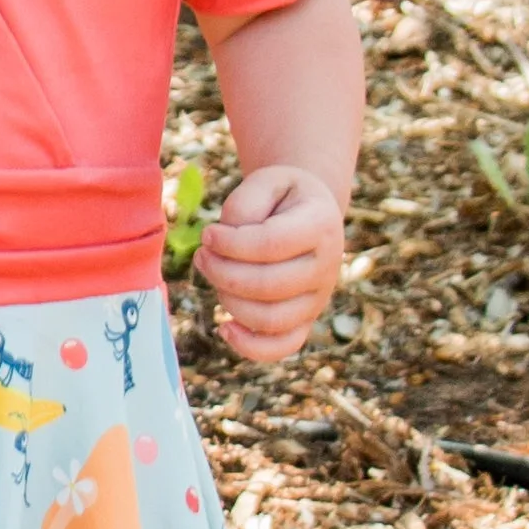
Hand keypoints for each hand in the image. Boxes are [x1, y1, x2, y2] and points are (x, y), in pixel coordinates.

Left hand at [195, 160, 347, 363]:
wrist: (309, 212)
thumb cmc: (280, 197)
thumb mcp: (264, 182)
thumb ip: (243, 206)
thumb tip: (221, 246)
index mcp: (321, 225)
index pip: (271, 244)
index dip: (230, 244)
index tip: (207, 234)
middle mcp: (326, 267)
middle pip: (268, 285)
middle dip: (222, 272)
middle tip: (202, 255)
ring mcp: (318, 298)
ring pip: (271, 319)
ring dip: (228, 301)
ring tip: (211, 275)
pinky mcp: (306, 320)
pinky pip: (283, 346)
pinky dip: (250, 346)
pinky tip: (224, 327)